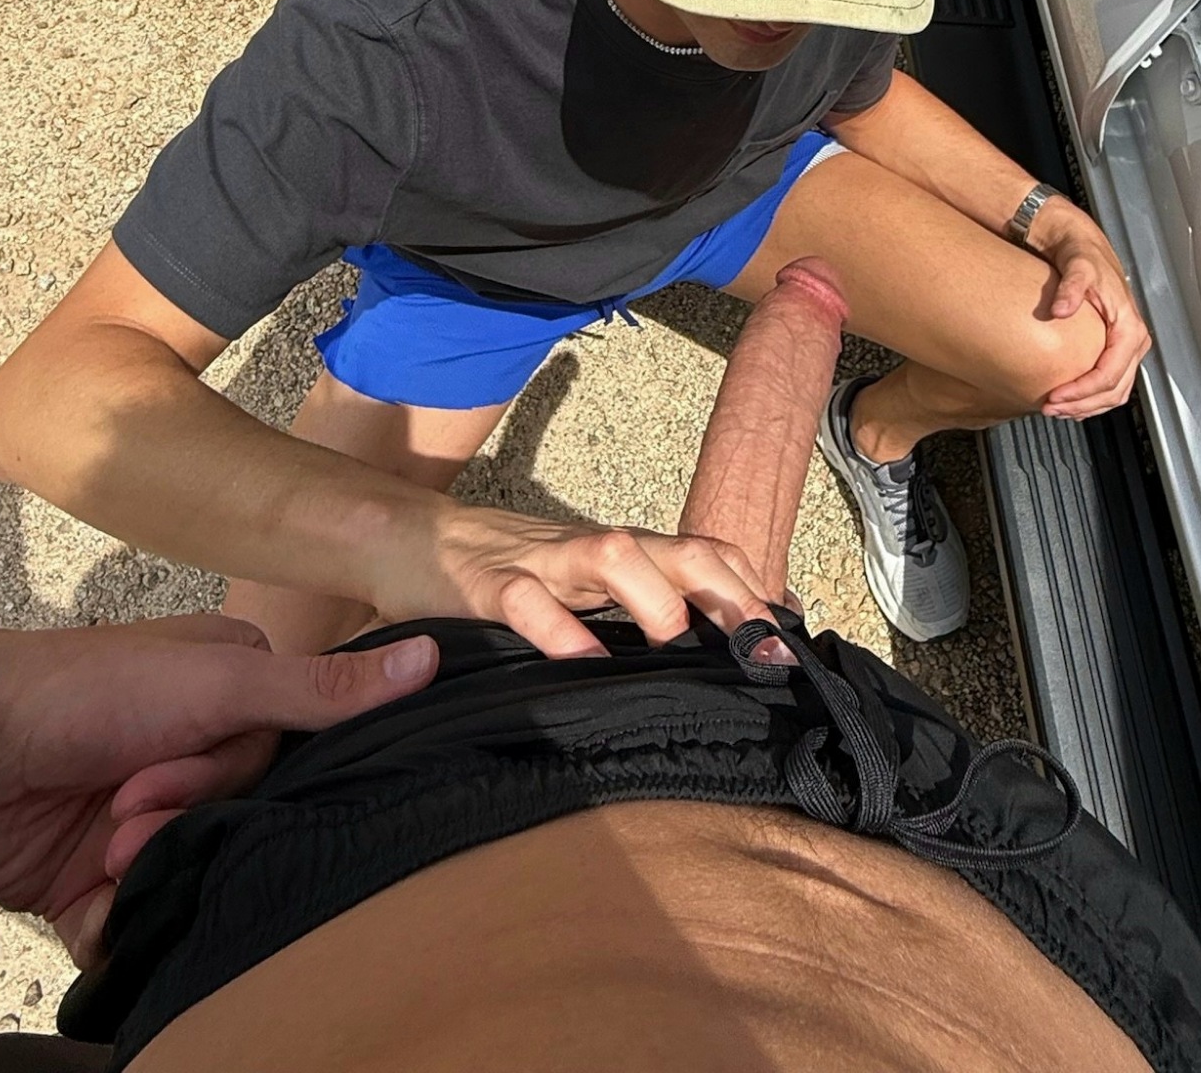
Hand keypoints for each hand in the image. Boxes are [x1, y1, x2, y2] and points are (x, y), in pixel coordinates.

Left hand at [0, 613, 438, 967]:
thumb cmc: (85, 691)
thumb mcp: (216, 683)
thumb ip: (324, 687)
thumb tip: (433, 656)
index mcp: (230, 690)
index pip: (282, 753)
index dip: (236, 773)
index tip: (185, 766)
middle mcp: (193, 751)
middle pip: (241, 815)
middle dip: (186, 817)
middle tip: (132, 807)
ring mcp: (148, 816)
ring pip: (196, 870)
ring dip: (152, 869)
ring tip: (108, 846)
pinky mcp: (100, 881)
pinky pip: (140, 923)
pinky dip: (120, 922)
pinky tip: (96, 897)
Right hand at [375, 500, 776, 659]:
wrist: (409, 538)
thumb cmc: (506, 572)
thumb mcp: (580, 590)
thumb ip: (634, 610)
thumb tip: (709, 654)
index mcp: (623, 556)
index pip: (706, 556)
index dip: (752, 593)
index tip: (790, 646)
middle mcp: (594, 550)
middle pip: (680, 549)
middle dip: (730, 594)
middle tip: (762, 651)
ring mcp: (543, 561)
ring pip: (615, 556)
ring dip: (656, 601)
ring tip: (678, 648)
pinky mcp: (487, 584)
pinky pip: (528, 600)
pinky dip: (558, 629)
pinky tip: (580, 663)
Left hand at [1029, 201, 1152, 418]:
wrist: (1082, 247)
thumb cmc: (1083, 255)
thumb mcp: (1078, 266)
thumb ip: (1071, 288)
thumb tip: (1062, 309)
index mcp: (1129, 327)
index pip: (1110, 374)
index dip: (1083, 391)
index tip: (1056, 397)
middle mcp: (1133, 340)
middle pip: (1114, 390)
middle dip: (1083, 405)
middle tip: (1051, 409)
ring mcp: (1126, 347)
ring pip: (1114, 392)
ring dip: (1086, 406)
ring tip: (1056, 410)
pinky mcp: (1115, 349)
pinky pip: (1109, 383)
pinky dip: (1090, 397)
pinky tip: (1069, 400)